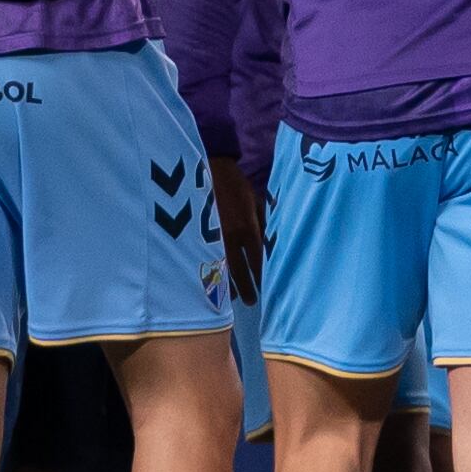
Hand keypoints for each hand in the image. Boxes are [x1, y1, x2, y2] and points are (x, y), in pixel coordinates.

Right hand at [212, 157, 264, 304]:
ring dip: (228, 284)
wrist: (210, 169)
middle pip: (239, 270)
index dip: (262, 276)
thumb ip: (264, 223)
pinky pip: (207, 258)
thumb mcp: (256, 201)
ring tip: (233, 299)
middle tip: (252, 302)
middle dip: (246, 287)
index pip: (257, 260)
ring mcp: (212, 237)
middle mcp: (230, 237)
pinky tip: (214, 281)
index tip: (267, 289)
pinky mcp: (199, 234)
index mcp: (247, 228)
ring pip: (221, 268)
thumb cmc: (237, 184)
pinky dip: (212, 271)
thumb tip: (271, 243)